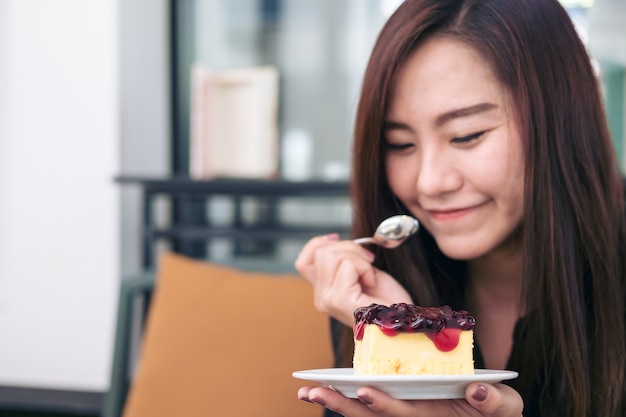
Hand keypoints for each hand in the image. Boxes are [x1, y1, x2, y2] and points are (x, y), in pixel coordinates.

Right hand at [295, 234, 411, 325]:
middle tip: (368, 262)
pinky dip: (365, 268)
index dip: (318, 244)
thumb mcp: (361, 273)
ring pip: (331, 256)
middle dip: (349, 249)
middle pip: (321, 253)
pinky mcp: (340, 300)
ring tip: (370, 274)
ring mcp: (328, 300)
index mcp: (324, 292)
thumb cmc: (388, 301)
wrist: (402, 321)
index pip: (303, 262)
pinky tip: (372, 281)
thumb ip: (344, 261)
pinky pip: (347, 265)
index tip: (336, 239)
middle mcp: (322, 298)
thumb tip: (335, 242)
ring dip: (357, 258)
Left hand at [298, 383, 523, 416]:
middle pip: (373, 416)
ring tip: (307, 391)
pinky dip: (344, 398)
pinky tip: (322, 388)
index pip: (404, 413)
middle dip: (343, 405)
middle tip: (314, 391)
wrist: (488, 416)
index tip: (363, 390)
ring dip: (336, 403)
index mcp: (434, 416)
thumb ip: (495, 403)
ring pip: (364, 412)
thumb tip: (474, 390)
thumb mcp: (506, 407)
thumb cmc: (496, 413)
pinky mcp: (398, 406)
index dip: (383, 404)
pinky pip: (367, 405)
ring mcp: (403, 413)